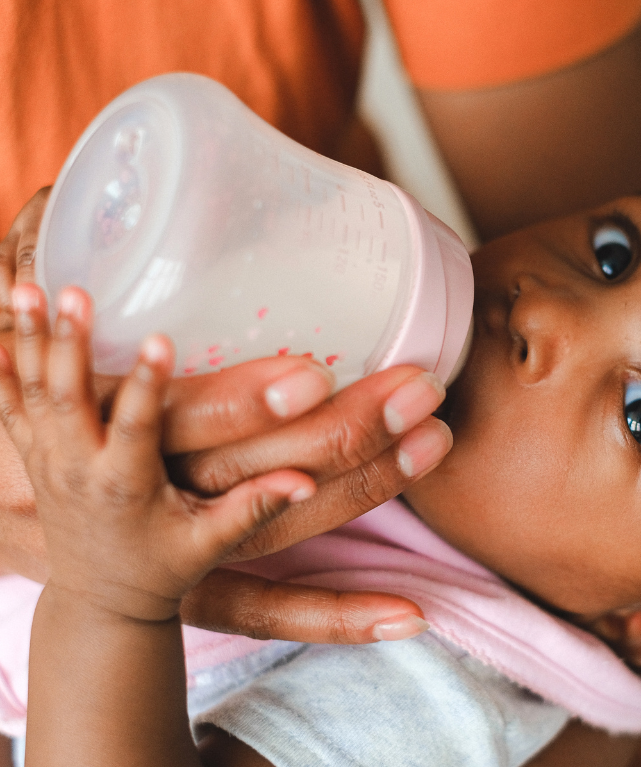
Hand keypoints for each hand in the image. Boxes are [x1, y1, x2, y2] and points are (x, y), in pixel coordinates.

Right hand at [0, 188, 449, 640]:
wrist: (6, 489)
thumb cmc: (33, 386)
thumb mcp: (27, 326)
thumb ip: (42, 254)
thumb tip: (62, 187)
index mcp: (104, 423)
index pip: (178, 416)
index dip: (240, 399)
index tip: (314, 372)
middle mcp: (148, 487)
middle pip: (249, 467)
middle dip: (342, 430)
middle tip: (420, 388)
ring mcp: (178, 540)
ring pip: (276, 529)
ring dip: (364, 491)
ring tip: (436, 443)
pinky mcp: (198, 578)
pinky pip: (268, 606)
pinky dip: (335, 615)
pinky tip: (409, 614)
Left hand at [0, 284, 318, 620]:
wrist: (101, 603)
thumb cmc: (164, 567)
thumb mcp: (212, 541)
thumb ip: (255, 507)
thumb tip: (307, 485)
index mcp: (125, 485)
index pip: (135, 426)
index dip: (146, 382)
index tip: (158, 337)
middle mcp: (78, 469)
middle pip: (66, 398)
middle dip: (68, 342)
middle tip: (75, 293)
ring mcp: (48, 462)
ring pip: (30, 392)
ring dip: (28, 340)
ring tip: (23, 287)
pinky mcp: (35, 458)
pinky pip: (8, 406)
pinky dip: (2, 367)